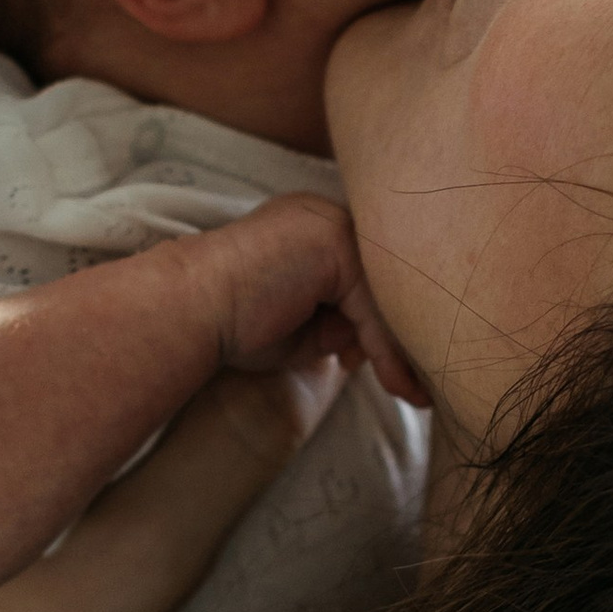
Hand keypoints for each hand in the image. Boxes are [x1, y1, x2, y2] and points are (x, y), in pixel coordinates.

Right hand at [186, 191, 426, 407]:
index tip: (401, 375)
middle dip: (404, 338)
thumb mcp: (305, 329)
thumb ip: (344, 326)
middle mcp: (328, 217)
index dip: (385, 330)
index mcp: (316, 230)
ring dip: (403, 350)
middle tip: (423, 387)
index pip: (368, 281)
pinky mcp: (334, 243)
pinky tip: (394, 384)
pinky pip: (375, 305)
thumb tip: (375, 346)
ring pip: (386, 296)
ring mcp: (332, 224)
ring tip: (417, 394)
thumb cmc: (232, 325)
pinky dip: (387, 349)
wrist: (190, 311)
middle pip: (385, 284)